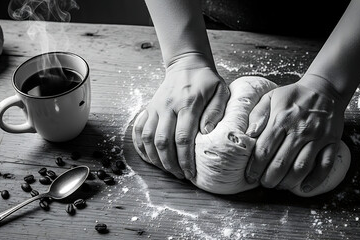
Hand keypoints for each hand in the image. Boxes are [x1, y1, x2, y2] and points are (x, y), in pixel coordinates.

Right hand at [133, 53, 229, 179]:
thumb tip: (206, 133)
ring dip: (155, 158)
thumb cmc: (207, 81)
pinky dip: (140, 146)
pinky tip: (149, 157)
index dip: (185, 159)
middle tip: (179, 175)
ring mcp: (156, 107)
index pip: (182, 138)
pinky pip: (138, 129)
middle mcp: (168, 106)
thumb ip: (216, 111)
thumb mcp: (221, 91)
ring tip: (167, 169)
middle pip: (162, 142)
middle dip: (170, 164)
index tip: (190, 173)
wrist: (187, 64)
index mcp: (188, 104)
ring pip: (147, 138)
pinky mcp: (149, 108)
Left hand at [245, 74, 346, 192]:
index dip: (255, 167)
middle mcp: (300, 129)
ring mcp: (318, 137)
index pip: (264, 149)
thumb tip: (248, 135)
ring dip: (288, 182)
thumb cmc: (294, 95)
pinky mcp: (332, 141)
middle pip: (281, 162)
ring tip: (280, 186)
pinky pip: (324, 165)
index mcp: (281, 119)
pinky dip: (315, 180)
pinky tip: (304, 188)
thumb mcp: (271, 97)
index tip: (250, 176)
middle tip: (265, 184)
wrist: (325, 88)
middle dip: (270, 179)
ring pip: (301, 167)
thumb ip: (257, 115)